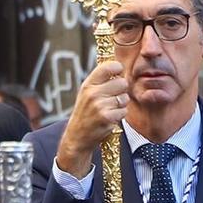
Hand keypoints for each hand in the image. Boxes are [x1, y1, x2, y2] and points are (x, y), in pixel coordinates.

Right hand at [56, 61, 128, 177]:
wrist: (77, 137)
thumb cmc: (85, 113)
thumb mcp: (86, 93)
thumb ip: (100, 80)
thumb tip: (118, 66)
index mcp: (88, 84)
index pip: (108, 67)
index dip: (117, 68)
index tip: (118, 73)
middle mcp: (92, 93)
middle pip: (122, 83)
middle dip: (122, 90)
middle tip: (113, 97)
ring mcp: (100, 106)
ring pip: (125, 98)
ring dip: (121, 104)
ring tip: (109, 109)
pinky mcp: (107, 118)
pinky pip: (124, 111)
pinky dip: (120, 115)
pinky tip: (110, 118)